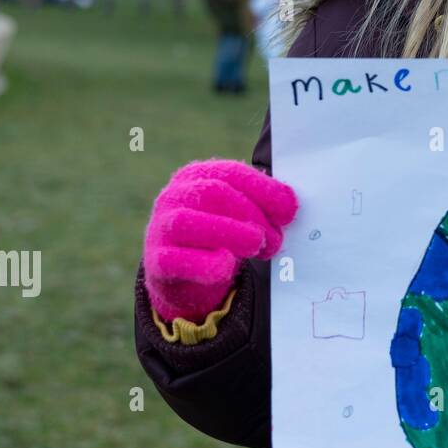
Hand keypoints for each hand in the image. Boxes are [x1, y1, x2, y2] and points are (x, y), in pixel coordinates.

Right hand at [143, 159, 297, 323]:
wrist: (185, 275)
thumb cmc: (220, 235)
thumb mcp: (240, 215)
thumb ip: (263, 205)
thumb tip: (290, 205)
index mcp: (197, 176)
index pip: (231, 173)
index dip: (264, 190)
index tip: (289, 210)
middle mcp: (175, 195)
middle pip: (214, 194)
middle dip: (252, 215)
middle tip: (275, 239)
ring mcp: (161, 227)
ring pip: (189, 223)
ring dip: (231, 234)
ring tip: (257, 246)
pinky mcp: (156, 261)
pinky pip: (175, 260)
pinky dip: (204, 263)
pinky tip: (226, 264)